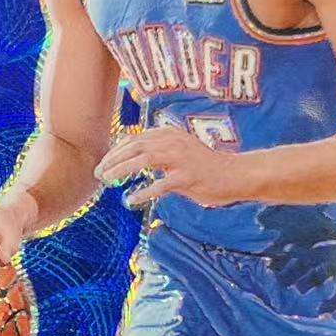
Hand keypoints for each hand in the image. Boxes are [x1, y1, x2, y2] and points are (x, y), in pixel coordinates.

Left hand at [94, 127, 241, 208]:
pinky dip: (144, 192)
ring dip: (122, 171)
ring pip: (144, 161)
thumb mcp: (179, 151)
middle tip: (99, 174)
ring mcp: (181, 159)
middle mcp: (173, 142)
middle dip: (113, 160)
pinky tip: (130, 200)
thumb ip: (157, 151)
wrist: (236, 174)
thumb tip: (129, 154)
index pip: (135, 140)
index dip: (116, 152)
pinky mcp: (188, 177)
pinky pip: (161, 185)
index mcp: (169, 134)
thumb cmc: (205, 166)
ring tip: (107, 182)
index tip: (102, 165)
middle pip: (135, 147)